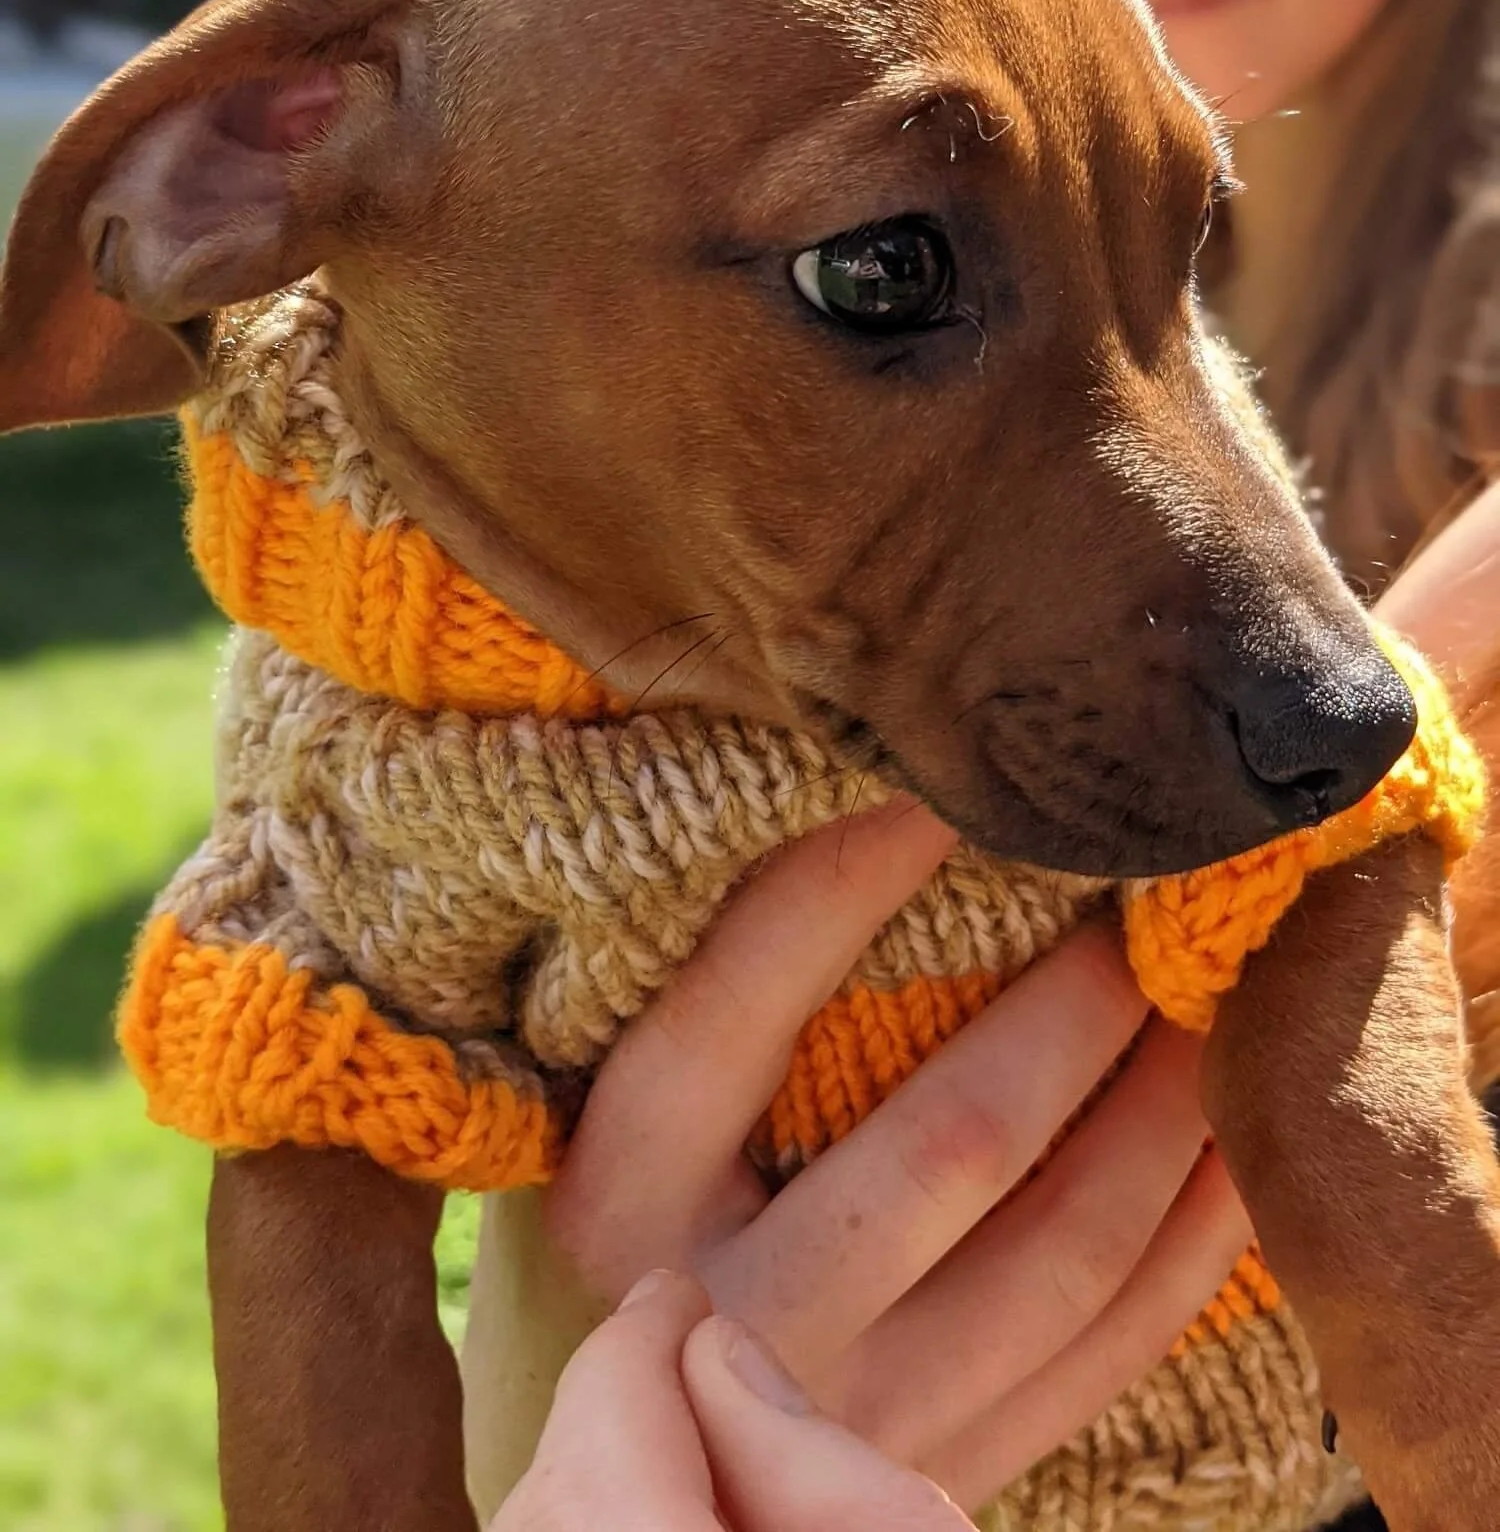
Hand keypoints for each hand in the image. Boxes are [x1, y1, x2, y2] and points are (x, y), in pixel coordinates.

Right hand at [544, 801, 1252, 1512]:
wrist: (638, 1471)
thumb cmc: (619, 1249)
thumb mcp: (601, 1129)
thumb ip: (690, 1010)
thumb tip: (833, 816)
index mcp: (623, 1201)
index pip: (732, 1018)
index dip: (838, 890)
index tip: (940, 790)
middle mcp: (743, 1318)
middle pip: (948, 1144)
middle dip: (1071, 1008)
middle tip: (1139, 902)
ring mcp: (861, 1415)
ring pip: (1065, 1251)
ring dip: (1163, 1112)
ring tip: (1207, 1001)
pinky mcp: (949, 1468)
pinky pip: (1112, 1351)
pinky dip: (1196, 1242)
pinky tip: (1234, 1149)